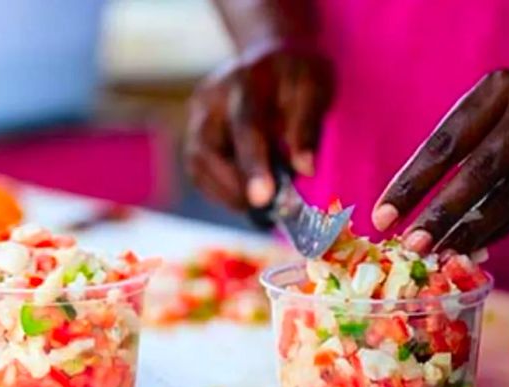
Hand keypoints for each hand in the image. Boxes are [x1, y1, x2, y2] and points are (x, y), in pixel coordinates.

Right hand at [185, 44, 332, 209]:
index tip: (262, 199)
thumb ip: (307, 126)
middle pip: (206, 150)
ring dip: (225, 193)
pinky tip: (243, 194)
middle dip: (233, 187)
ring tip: (256, 205)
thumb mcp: (314, 88)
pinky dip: (219, 189)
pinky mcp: (194, 131)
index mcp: (245, 81)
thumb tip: (303, 169)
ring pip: (197, 164)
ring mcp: (197, 115)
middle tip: (264, 208)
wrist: (270, 57)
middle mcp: (211, 97)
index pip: (246, 127)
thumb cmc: (296, 74)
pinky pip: (198, 169)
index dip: (253, 165)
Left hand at [373, 69, 508, 253]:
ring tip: (442, 255)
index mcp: (500, 87)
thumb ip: (455, 152)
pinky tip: (477, 246)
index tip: (381, 217)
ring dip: (473, 230)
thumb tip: (403, 214)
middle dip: (442, 213)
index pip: (445, 144)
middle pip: (481, 170)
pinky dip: (504, 230)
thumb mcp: (486, 115)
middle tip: (413, 245)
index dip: (411, 184)